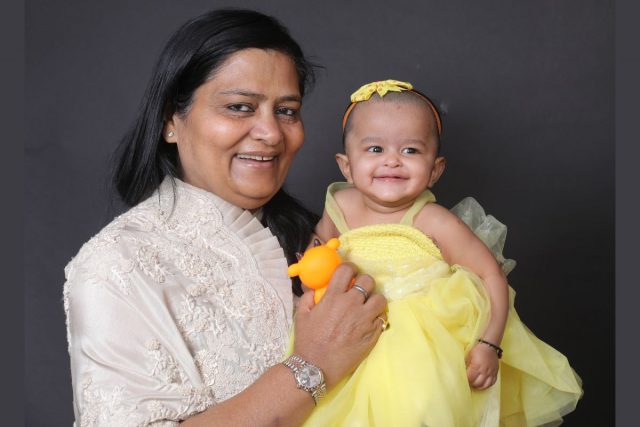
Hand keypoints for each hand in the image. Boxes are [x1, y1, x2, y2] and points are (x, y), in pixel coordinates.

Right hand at [293, 263, 386, 387]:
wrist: (316, 367)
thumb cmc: (307, 341)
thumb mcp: (301, 315)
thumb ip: (308, 298)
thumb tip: (314, 288)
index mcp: (333, 297)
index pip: (347, 270)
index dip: (350, 267)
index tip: (350, 272)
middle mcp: (351, 305)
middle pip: (368, 281)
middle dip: (364, 282)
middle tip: (360, 289)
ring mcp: (364, 319)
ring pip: (380, 299)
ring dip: (375, 299)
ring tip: (368, 305)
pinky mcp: (372, 334)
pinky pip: (382, 318)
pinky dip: (377, 318)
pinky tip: (369, 321)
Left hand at [465, 342, 499, 388]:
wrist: (489, 346)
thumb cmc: (477, 350)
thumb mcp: (469, 356)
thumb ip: (467, 366)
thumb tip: (463, 373)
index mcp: (476, 366)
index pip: (470, 378)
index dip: (466, 380)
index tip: (463, 380)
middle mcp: (484, 371)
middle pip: (477, 383)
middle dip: (472, 384)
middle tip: (469, 382)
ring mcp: (491, 373)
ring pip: (485, 385)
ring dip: (479, 386)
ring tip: (475, 385)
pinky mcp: (495, 373)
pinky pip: (492, 383)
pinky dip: (487, 385)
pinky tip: (483, 384)